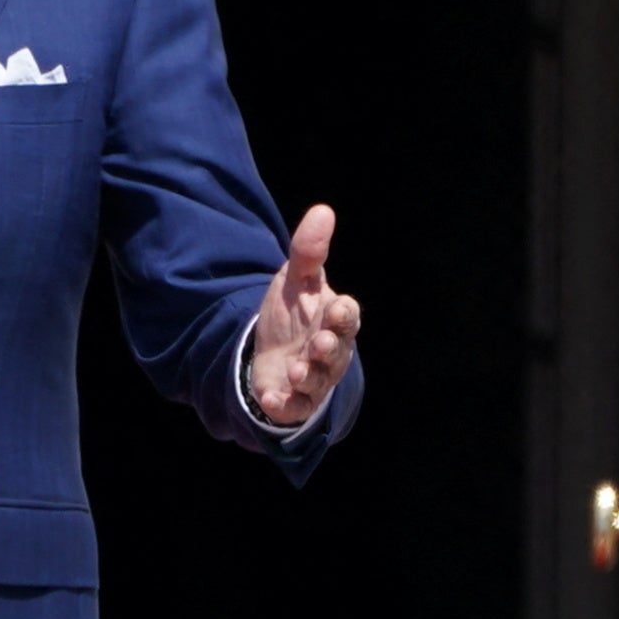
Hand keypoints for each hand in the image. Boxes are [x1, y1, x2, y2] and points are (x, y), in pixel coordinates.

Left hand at [241, 204, 361, 431]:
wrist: (270, 350)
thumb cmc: (294, 313)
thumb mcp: (297, 279)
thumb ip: (308, 251)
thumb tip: (323, 211)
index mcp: (336, 319)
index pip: (348, 317)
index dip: (343, 316)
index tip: (336, 309)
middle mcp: (331, 351)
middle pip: (336, 352)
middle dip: (329, 349)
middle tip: (319, 343)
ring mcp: (314, 378)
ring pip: (318, 382)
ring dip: (309, 377)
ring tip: (297, 371)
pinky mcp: (293, 399)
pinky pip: (294, 407)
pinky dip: (285, 405)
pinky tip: (272, 398)